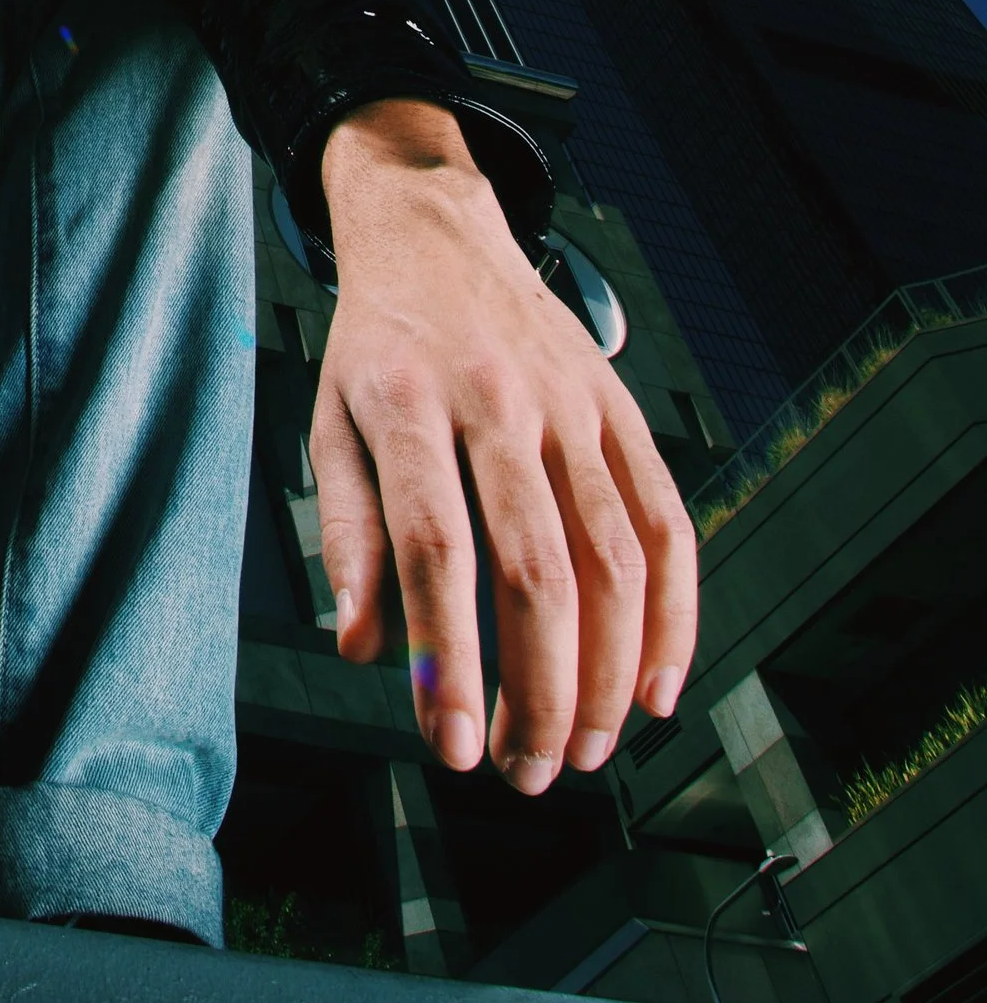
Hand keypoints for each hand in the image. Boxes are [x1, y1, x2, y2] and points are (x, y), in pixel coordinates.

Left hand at [312, 99, 695, 792]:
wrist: (434, 231)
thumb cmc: (376, 347)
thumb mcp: (328, 421)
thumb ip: (347, 534)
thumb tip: (366, 650)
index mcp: (407, 401)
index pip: (437, 547)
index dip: (451, 657)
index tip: (455, 748)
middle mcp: (498, 401)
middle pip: (537, 567)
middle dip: (538, 689)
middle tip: (523, 772)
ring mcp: (573, 404)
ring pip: (614, 556)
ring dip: (606, 673)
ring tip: (578, 750)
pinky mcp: (622, 411)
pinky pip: (667, 522)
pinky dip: (674, 615)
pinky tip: (653, 688)